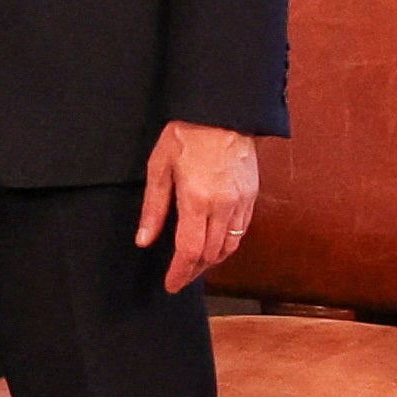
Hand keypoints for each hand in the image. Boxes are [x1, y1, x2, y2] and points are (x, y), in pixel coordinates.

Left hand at [136, 121, 258, 292]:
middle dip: (194, 271)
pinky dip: (228, 244)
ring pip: (230, 246)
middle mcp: (223, 206)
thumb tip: (144, 240)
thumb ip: (153, 208)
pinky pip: (242, 231)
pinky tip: (215, 245)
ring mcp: (241, 202)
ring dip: (212, 261)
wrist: (222, 111)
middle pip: (211, 254)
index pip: (190, 251)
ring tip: (195, 266)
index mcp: (197, 200)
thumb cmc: (186, 134)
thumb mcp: (159, 167)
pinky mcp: (252, 196)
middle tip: (180, 278)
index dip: (180, 273)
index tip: (171, 285)